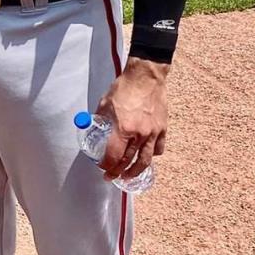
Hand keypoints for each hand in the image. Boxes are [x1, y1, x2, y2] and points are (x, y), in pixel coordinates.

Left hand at [95, 57, 168, 182]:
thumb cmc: (124, 88)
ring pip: (145, 160)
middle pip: (128, 161)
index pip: (113, 156)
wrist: (146, 77)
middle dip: (118, 172)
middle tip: (111, 176)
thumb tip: (93, 130)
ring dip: (135, 171)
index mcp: (122, 129)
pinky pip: (158, 149)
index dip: (107, 166)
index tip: (102, 168)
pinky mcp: (162, 129)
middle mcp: (138, 135)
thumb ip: (100, 120)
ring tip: (129, 176)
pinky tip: (146, 157)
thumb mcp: (105, 104)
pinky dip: (152, 155)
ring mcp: (152, 133)